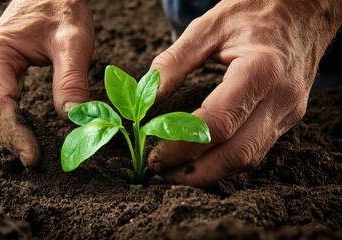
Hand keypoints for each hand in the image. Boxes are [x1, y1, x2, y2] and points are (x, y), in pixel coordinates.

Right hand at [0, 0, 93, 166]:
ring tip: (35, 151)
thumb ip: (71, 79)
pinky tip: (29, 135)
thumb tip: (73, 118)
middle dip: (10, 141)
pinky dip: (9, 126)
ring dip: (8, 137)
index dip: (15, 135)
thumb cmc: (59, 8)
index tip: (34, 158)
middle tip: (38, 160)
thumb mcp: (73, 41)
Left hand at [148, 0, 341, 186]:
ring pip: (249, 158)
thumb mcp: (209, 26)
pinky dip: (225, 160)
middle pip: (237, 153)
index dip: (183, 144)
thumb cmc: (256, 11)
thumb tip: (148, 96)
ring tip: (175, 171)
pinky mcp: (287, 117)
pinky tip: (201, 158)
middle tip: (160, 173)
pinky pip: (255, 149)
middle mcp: (280, 98)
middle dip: (195, 172)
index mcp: (261, 70)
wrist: (304, 10)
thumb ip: (175, 61)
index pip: (219, 123)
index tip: (154, 154)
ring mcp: (288, 111)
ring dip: (209, 172)